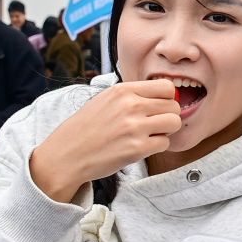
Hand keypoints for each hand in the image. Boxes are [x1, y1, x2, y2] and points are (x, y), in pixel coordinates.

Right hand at [28, 79, 181, 201]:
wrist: (67, 154)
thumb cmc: (87, 127)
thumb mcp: (106, 99)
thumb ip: (133, 95)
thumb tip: (165, 94)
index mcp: (123, 90)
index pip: (166, 87)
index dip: (166, 98)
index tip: (158, 107)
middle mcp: (131, 105)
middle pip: (174, 106)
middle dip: (167, 116)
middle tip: (152, 125)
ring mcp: (135, 127)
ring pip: (174, 123)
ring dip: (166, 131)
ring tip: (149, 135)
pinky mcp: (137, 149)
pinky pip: (165, 143)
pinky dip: (157, 146)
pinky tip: (141, 147)